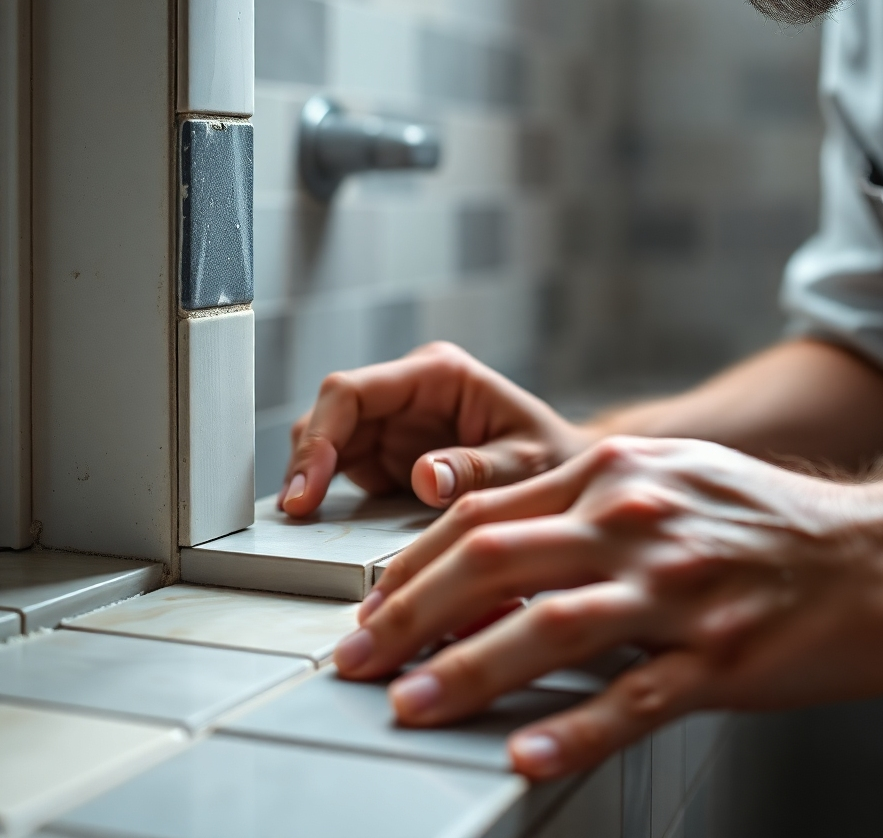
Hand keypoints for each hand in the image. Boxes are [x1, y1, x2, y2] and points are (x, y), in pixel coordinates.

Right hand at [279, 342, 592, 517]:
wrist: (569, 473)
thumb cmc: (557, 458)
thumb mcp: (529, 464)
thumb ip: (479, 470)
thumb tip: (424, 477)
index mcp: (438, 375)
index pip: (352, 392)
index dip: (319, 437)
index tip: (307, 489)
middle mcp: (409, 392)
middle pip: (330, 415)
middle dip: (306, 461)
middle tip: (295, 513)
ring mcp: (396, 423)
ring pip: (328, 441)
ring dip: (311, 478)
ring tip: (300, 525)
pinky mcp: (392, 455)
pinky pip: (344, 469)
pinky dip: (327, 495)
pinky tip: (318, 525)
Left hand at [334, 435, 882, 778]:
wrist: (876, 549)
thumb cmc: (762, 516)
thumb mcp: (665, 475)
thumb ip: (582, 501)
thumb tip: (498, 548)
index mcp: (610, 472)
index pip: (484, 516)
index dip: (414, 565)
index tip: (374, 606)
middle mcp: (633, 519)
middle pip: (492, 561)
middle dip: (408, 614)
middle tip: (358, 659)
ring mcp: (676, 587)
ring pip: (547, 626)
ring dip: (466, 670)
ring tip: (410, 705)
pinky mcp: (721, 654)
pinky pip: (633, 697)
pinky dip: (573, 727)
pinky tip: (527, 752)